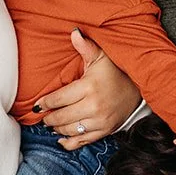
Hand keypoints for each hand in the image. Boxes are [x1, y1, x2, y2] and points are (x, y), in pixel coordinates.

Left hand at [35, 30, 139, 147]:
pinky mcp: (104, 131)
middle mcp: (94, 106)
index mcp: (89, 87)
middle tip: (43, 115)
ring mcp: (100, 121)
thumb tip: (74, 32)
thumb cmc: (116, 73)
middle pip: (61, 117)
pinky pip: (82, 142)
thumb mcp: (101, 58)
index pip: (58, 99)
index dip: (45, 103)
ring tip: (52, 123)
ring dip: (57, 129)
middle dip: (48, 118)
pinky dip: (69, 142)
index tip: (37, 105)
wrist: (138, 91)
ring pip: (69, 130)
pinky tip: (61, 138)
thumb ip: (85, 47)